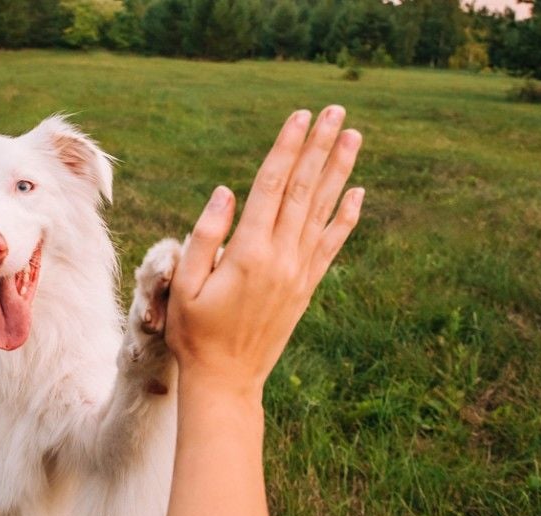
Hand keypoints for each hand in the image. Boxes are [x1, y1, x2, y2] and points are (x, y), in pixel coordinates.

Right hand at [166, 106, 363, 396]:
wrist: (226, 380)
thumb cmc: (194, 333)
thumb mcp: (183, 285)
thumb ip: (203, 236)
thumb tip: (226, 192)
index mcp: (248, 252)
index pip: (271, 186)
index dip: (287, 148)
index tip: (300, 116)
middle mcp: (281, 257)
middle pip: (303, 190)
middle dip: (319, 147)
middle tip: (336, 111)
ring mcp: (298, 272)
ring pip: (322, 210)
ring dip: (339, 171)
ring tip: (353, 136)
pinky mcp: (306, 287)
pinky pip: (331, 244)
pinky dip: (346, 217)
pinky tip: (357, 193)